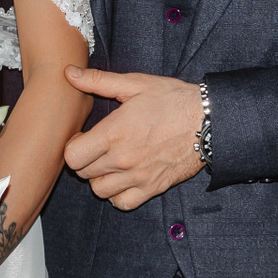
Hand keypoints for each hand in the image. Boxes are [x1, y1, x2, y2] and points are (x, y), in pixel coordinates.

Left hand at [62, 66, 203, 209]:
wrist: (208, 121)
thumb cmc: (171, 99)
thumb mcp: (135, 84)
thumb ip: (98, 81)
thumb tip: (69, 73)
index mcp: (114, 133)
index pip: (73, 156)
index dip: (73, 146)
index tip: (83, 138)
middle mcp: (123, 159)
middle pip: (83, 174)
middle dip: (85, 160)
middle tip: (97, 147)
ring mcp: (138, 176)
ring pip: (100, 190)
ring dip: (99, 178)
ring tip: (109, 163)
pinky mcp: (153, 188)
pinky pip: (122, 203)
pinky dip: (117, 194)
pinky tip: (123, 178)